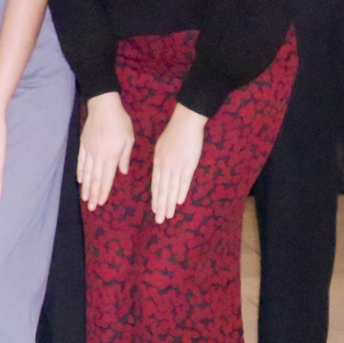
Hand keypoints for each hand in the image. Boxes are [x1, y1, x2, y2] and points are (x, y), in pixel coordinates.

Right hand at [77, 92, 134, 210]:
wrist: (103, 105)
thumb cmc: (119, 121)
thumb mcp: (128, 139)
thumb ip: (125, 157)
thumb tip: (123, 172)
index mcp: (110, 155)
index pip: (107, 178)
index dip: (104, 191)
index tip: (101, 202)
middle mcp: (98, 156)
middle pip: (95, 178)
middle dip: (93, 194)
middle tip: (91, 207)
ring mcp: (88, 150)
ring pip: (86, 172)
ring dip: (86, 186)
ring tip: (84, 198)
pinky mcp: (83, 144)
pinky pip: (81, 161)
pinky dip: (80, 172)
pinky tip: (80, 179)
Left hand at [150, 103, 206, 223]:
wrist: (185, 123)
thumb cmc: (174, 134)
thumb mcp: (161, 147)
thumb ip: (160, 161)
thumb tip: (159, 173)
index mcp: (158, 161)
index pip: (155, 184)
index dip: (155, 198)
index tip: (155, 209)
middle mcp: (165, 165)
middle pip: (162, 189)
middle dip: (160, 205)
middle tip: (160, 220)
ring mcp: (177, 165)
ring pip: (172, 188)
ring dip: (169, 203)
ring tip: (168, 215)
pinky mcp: (189, 164)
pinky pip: (184, 181)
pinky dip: (181, 192)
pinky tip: (179, 202)